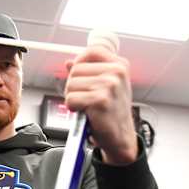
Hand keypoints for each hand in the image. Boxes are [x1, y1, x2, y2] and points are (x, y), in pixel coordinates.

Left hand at [64, 46, 137, 164]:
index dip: (79, 64)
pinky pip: (71, 99)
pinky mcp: (100, 100)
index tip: (81, 78)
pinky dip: (73, 108)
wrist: (120, 136)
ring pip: (71, 85)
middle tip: (85, 98)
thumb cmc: (111, 111)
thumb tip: (68, 62)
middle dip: (74, 86)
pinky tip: (86, 113)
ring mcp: (110, 85)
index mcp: (119, 65)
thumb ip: (88, 72)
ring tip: (87, 106)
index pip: (90, 52)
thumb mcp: (105, 86)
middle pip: (76, 69)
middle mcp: (117, 72)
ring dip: (73, 98)